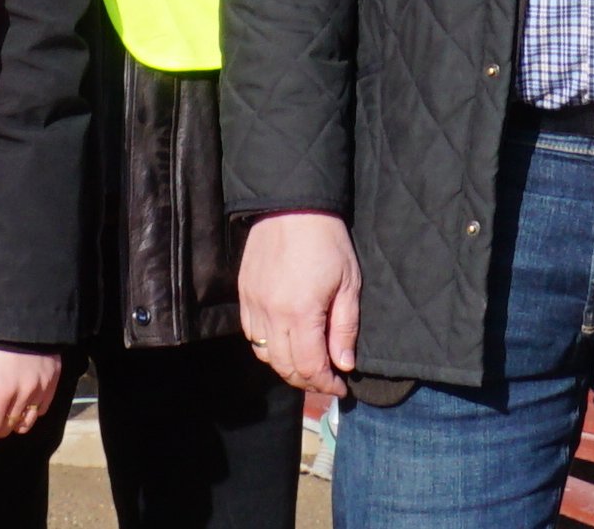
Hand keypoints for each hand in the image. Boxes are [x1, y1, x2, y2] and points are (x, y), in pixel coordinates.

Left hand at [0, 343, 69, 443]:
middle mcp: (24, 395)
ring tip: (3, 395)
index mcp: (0, 391)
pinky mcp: (54, 380)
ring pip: (26, 423)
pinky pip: (41, 408)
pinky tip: (19, 389)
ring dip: (10, 417)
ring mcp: (43, 389)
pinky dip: (28, 407)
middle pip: (6, 429)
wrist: (23, 308)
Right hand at [238, 211, 361, 401]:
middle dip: (307, 381)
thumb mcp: (348, 284)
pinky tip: (284, 342)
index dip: (325, 384)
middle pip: (284, 367)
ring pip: (264, 354)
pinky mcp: (244, 294)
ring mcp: (254, 305)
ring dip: (285, 367)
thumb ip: (344, 328)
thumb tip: (343, 364)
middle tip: (326, 381)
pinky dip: (267, 346)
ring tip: (306, 365)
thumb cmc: (327, 242)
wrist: (292, 206)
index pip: (309, 367)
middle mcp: (272, 314)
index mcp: (300, 314)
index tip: (340, 387)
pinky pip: (251, 334)